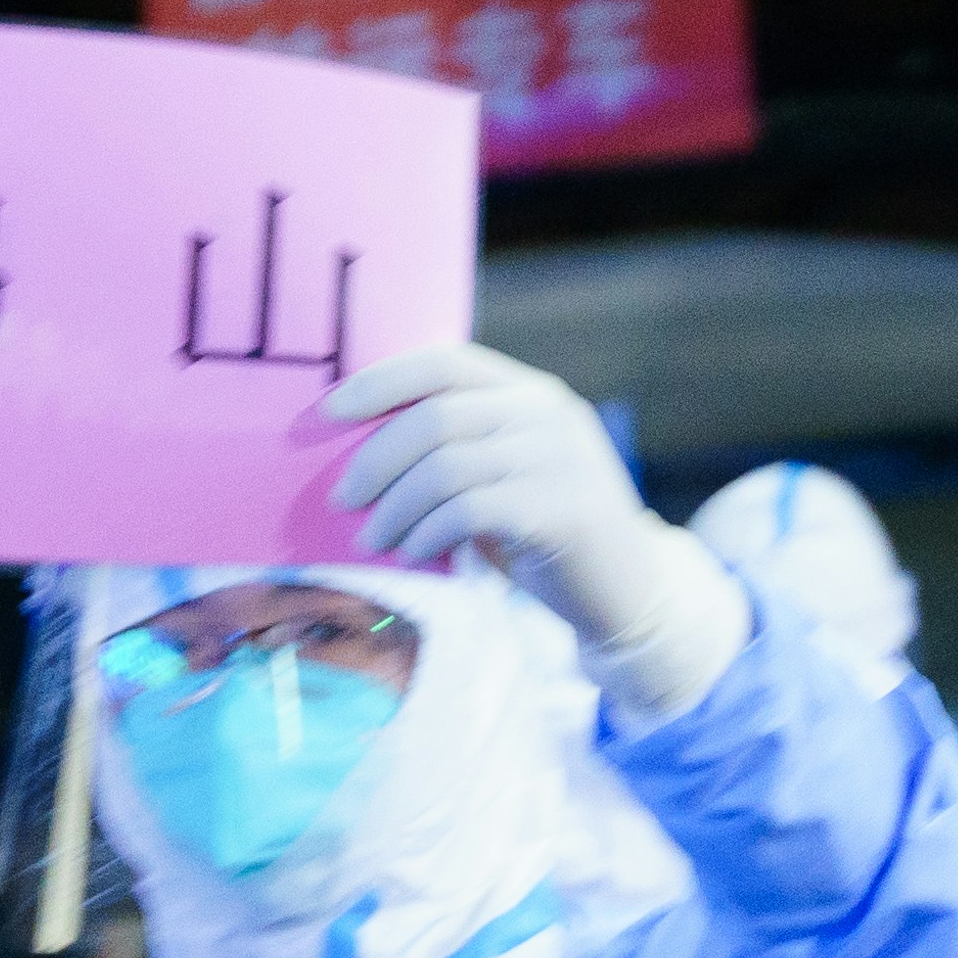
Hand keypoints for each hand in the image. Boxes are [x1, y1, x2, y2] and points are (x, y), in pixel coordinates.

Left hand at [325, 341, 749, 723]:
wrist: (630, 594)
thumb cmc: (549, 538)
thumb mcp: (506, 478)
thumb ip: (458, 452)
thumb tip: (360, 458)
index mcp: (532, 393)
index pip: (444, 363)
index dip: (380, 381)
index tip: (327, 411)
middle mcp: (548, 414)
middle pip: (435, 416)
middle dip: (375, 459)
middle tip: (342, 500)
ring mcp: (560, 458)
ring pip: (445, 467)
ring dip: (396, 508)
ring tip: (375, 539)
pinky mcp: (562, 509)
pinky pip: (468, 511)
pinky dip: (428, 533)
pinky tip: (415, 553)